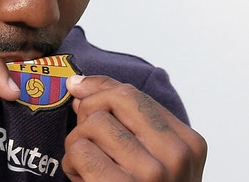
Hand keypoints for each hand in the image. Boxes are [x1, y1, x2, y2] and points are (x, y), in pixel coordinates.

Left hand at [62, 75, 206, 181]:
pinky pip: (79, 151)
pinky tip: (83, 179)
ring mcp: (150, 174)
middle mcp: (174, 155)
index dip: (99, 89)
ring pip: (91, 126)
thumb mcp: (150, 154)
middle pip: (111, 102)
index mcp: (187, 142)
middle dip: (88, 112)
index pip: (133, 94)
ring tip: (90, 166)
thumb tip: (81, 86)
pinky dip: (71, 164)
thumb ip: (124, 117)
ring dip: (78, 144)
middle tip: (88, 134)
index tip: (80, 91)